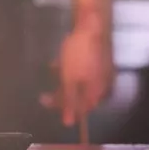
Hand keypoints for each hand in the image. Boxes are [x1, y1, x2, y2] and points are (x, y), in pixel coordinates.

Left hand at [42, 9, 113, 125]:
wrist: (91, 26)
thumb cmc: (79, 54)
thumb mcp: (69, 79)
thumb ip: (69, 101)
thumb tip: (69, 123)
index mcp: (98, 93)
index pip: (80, 109)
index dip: (63, 108)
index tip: (46, 101)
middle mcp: (104, 87)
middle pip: (80, 97)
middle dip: (61, 93)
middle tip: (44, 92)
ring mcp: (103, 74)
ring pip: (81, 84)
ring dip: (65, 81)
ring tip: (53, 70)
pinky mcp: (99, 62)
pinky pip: (84, 73)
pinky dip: (71, 71)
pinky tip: (59, 62)